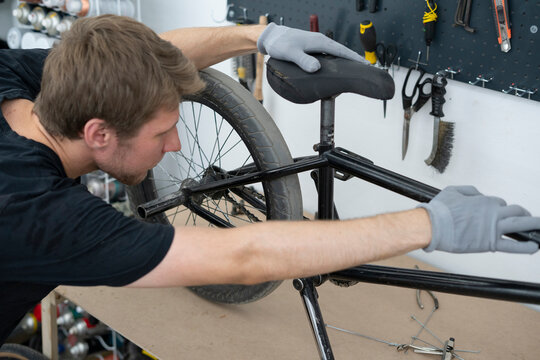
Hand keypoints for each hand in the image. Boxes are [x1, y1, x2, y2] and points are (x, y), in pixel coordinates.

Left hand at [257, 23, 368, 71]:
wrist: (272, 37)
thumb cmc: (280, 43)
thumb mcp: (290, 53)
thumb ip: (303, 61)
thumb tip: (316, 68)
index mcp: (320, 42)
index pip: (342, 51)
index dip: (355, 59)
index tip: (366, 66)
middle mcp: (321, 43)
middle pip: (342, 53)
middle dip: (353, 62)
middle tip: (363, 73)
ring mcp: (317, 46)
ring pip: (335, 55)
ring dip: (344, 64)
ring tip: (352, 74)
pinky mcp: (313, 50)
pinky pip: (328, 57)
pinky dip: (334, 63)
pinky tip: (335, 72)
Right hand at [419, 186, 539, 253]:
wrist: (432, 226)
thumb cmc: (440, 210)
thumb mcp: (453, 191)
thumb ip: (470, 191)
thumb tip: (478, 194)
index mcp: (484, 201)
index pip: (499, 203)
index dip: (498, 208)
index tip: (495, 213)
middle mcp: (492, 213)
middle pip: (516, 211)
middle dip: (523, 214)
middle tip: (528, 217)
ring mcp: (493, 228)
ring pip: (520, 224)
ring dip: (533, 224)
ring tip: (539, 227)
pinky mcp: (490, 243)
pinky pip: (513, 245)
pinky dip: (526, 246)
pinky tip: (534, 245)